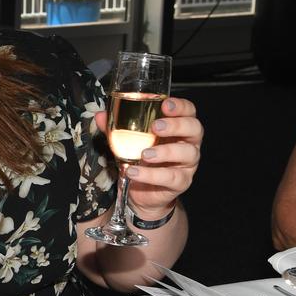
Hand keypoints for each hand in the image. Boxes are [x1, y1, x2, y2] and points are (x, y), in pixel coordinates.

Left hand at [96, 96, 201, 218]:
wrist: (140, 191)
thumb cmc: (139, 159)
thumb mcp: (127, 141)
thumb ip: (116, 128)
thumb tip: (101, 115)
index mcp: (178, 128)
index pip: (189, 111)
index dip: (181, 106)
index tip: (165, 104)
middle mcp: (187, 143)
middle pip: (194, 129)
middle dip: (176, 125)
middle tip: (155, 127)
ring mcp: (187, 164)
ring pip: (187, 153)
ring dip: (165, 151)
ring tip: (144, 154)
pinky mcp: (180, 182)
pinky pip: (171, 177)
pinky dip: (151, 175)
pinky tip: (134, 172)